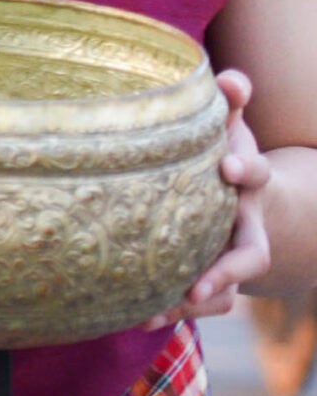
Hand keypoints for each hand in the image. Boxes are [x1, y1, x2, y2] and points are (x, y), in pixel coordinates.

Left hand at [145, 69, 271, 328]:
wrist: (241, 203)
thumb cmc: (223, 157)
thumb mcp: (230, 128)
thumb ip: (229, 103)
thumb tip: (229, 78)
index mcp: (250, 185)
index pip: (259, 175)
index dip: (249, 169)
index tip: (230, 166)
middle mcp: (246, 228)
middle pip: (250, 255)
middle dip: (227, 269)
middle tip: (200, 282)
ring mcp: (229, 259)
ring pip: (225, 292)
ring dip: (193, 301)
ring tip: (155, 310)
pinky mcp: (209, 280)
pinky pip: (197, 303)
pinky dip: (170, 310)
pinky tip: (136, 317)